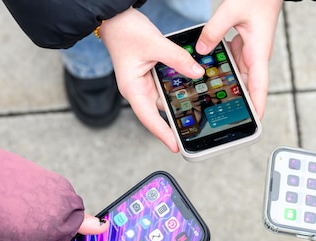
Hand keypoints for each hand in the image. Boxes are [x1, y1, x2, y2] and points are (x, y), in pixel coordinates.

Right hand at [99, 8, 204, 152]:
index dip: (163, 133)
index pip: (149, 117)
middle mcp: (138, 90)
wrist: (116, 18)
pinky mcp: (151, 76)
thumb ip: (177, 59)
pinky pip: (167, 85)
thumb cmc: (125, 32)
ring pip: (166, 98)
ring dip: (180, 100)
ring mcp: (145, 83)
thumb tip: (197, 72)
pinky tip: (193, 85)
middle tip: (196, 128)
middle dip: (177, 119)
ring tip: (199, 106)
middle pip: (160, 111)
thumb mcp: (155, 44)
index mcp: (132, 89)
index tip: (175, 146)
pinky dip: (179, 86)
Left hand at [196, 0, 283, 117]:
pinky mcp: (242, 45)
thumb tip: (201, 48)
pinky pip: (230, 61)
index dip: (257, 106)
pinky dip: (220, 67)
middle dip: (235, 101)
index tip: (254, 123)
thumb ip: (214, 30)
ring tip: (208, 99)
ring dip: (224, 84)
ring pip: (236, 74)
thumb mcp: (230, 10)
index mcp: (258, 52)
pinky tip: (206, 71)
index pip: (259, 86)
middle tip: (221, 117)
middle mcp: (255, 56)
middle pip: (245, 86)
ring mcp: (249, 51)